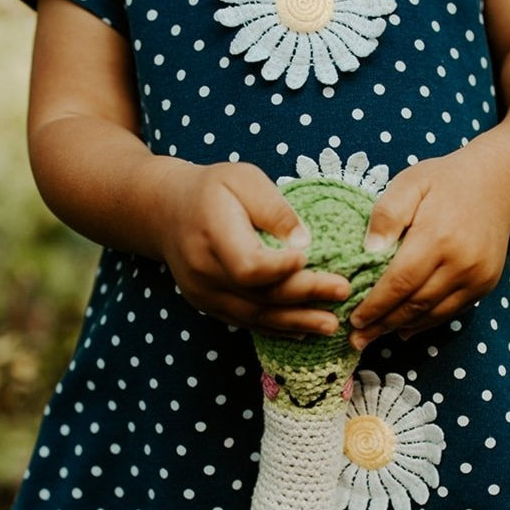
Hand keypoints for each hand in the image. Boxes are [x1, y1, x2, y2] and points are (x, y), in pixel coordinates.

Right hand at [158, 161, 351, 336]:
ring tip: (331, 325)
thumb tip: (305, 243)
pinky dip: (277, 328)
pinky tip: (304, 330)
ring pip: (254, 316)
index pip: (249, 265)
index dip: (281, 268)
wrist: (166, 212)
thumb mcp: (243, 179)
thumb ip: (274, 209)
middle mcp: (203, 271)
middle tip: (343, 293)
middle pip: (258, 295)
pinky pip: (245, 322)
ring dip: (296, 322)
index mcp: (211, 234)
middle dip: (304, 295)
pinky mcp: (208, 305)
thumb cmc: (212, 190)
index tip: (311, 258)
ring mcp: (203, 294)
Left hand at [348, 151, 509, 348]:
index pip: (400, 281)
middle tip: (356, 339)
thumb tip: (369, 251)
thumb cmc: (444, 182)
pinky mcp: (485, 285)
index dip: (375, 305)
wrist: (497, 184)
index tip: (353, 318)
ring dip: (401, 328)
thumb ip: (387, 214)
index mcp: (438, 236)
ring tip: (374, 336)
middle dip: (382, 324)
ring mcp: (477, 276)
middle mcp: (461, 262)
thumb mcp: (410, 183)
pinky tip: (403, 329)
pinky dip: (425, 323)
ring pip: (433, 313)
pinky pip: (450, 311)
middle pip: (415, 304)